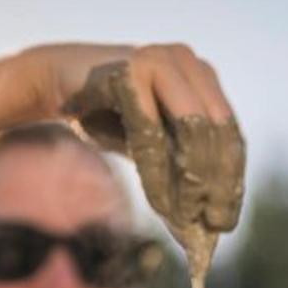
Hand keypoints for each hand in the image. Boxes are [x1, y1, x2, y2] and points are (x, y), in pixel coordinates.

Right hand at [42, 44, 244, 233]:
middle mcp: (187, 62)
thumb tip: (203, 227)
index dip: (232, 179)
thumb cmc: (106, 116)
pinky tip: (158, 204)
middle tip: (212, 226)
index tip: (226, 222)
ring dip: (191, 180)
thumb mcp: (151, 145)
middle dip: (217, 184)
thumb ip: (178, 171)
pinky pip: (152, 130)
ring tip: (185, 218)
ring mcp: (160, 59)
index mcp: (202, 76)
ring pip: (192, 128)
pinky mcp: (131, 69)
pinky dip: (157, 172)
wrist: (55, 82)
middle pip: (218, 130)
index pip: (230, 132)